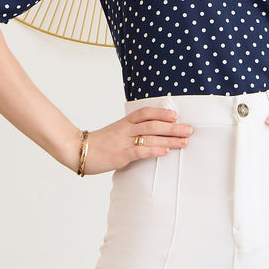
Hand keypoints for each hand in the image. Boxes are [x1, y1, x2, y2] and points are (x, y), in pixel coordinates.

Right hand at [78, 107, 193, 174]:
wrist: (78, 150)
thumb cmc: (100, 143)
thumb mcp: (116, 132)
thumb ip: (131, 131)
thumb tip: (152, 133)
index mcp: (125, 122)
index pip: (146, 112)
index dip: (161, 113)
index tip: (176, 115)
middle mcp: (126, 129)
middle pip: (153, 124)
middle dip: (173, 127)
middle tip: (189, 130)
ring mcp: (123, 141)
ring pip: (150, 136)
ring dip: (170, 138)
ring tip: (184, 141)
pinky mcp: (121, 155)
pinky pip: (140, 151)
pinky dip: (154, 150)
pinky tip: (165, 151)